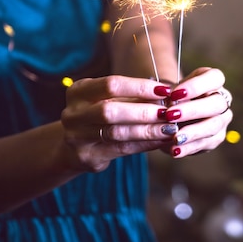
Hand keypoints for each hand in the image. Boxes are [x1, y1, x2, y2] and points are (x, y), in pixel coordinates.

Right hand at [60, 75, 176, 171]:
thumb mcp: (109, 100)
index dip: (140, 87)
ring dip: (147, 131)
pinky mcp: (86, 157)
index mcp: (78, 91)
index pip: (111, 85)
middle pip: (111, 111)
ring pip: (117, 133)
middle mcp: (72, 114)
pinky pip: (121, 149)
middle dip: (144, 112)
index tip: (165, 89)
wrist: (74, 147)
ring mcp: (76, 137)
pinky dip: (144, 144)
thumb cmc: (99, 116)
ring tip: (169, 128)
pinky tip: (160, 141)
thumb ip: (133, 97)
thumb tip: (167, 94)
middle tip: (168, 113)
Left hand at [160, 67, 232, 157]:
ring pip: (214, 125)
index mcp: (213, 80)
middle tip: (171, 116)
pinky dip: (189, 147)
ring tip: (174, 138)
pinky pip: (206, 143)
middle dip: (193, 110)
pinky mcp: (217, 137)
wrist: (172, 113)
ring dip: (193, 132)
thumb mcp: (168, 93)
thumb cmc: (171, 98)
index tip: (175, 93)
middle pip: (217, 103)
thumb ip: (170, 97)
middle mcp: (222, 98)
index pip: (215, 78)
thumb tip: (168, 105)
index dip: (197, 86)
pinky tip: (175, 150)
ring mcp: (222, 119)